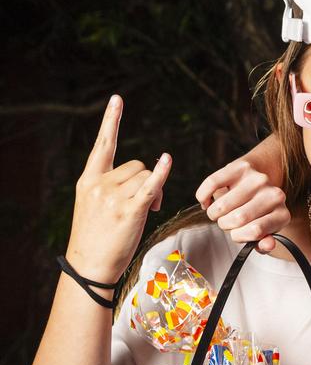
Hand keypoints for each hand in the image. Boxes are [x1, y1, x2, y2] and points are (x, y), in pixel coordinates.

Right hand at [66, 95, 171, 282]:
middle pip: (137, 165)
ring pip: (147, 177)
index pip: (103, 145)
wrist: (89, 264)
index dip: (112, 121)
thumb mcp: (94, 204)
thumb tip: (143, 176)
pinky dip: (161, 173)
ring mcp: (114, 197)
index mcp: (89, 180)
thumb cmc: (96, 236)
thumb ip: (110, 186)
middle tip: (148, 203)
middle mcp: (100, 184)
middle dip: (148, 179)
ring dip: (156, 191)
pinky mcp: (130, 210)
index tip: (117, 100)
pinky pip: (151, 185)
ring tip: (148, 210)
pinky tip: (167, 160)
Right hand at [196, 155, 288, 252]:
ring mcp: (258, 179)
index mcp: (282, 215)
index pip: (255, 231)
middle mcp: (274, 195)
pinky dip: (203, 196)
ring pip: (223, 205)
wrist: (261, 178)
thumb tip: (267, 245)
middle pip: (238, 218)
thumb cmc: (258, 212)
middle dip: (225, 224)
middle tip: (226, 221)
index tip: (236, 233)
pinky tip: (206, 202)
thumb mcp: (263, 231)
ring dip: (214, 213)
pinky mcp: (241, 167)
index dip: (239, 236)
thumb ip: (263, 242)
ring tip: (220, 212)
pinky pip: (213, 184)